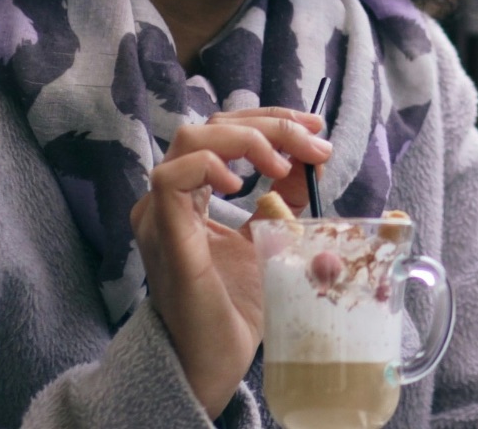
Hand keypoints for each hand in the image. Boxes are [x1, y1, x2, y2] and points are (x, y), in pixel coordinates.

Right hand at [131, 107, 331, 416]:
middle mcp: (169, 197)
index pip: (225, 131)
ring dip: (247, 139)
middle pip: (212, 126)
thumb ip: (285, 198)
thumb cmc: (236, 304)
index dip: (272, 121)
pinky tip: (241, 186)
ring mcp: (161, 214)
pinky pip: (170, 178)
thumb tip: (314, 158)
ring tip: (282, 165)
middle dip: (271, 125)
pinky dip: (209, 167)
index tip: (316, 130)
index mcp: (192, 195)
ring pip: (191, 140)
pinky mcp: (165, 235)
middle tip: (314, 145)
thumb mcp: (270, 236)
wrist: (216, 357)